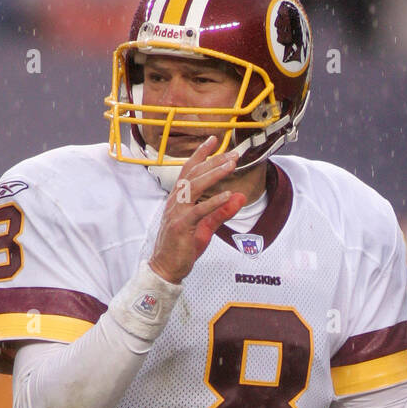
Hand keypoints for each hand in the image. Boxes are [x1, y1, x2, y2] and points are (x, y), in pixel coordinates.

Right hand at [149, 136, 246, 283]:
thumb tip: (239, 197)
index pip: (189, 170)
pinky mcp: (181, 226)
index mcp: (178, 198)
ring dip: (214, 174)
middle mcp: (175, 201)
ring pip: (194, 186)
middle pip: (194, 174)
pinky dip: (213, 202)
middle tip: (233, 153)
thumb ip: (222, 212)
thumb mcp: (206, 227)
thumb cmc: (182, 246)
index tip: (213, 140)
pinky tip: (227, 195)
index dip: (201, 154)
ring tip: (231, 165)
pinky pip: (198, 211)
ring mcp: (177, 212)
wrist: (166, 267)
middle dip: (214, 161)